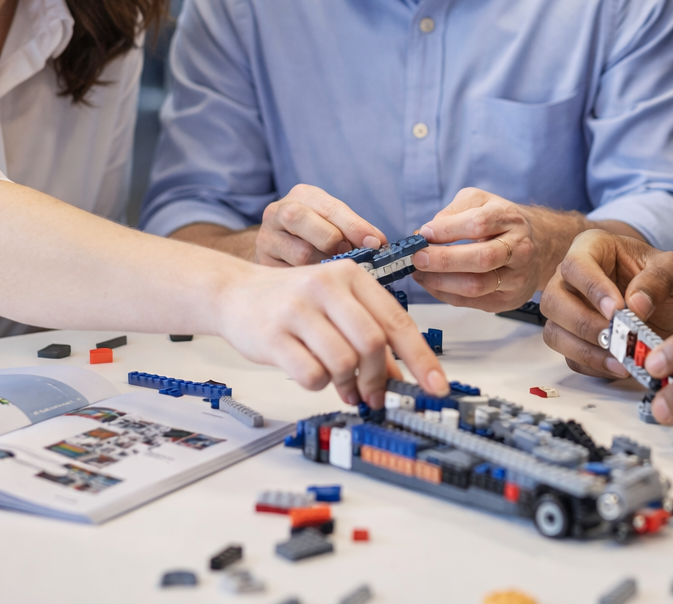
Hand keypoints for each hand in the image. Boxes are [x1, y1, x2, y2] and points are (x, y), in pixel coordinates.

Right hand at [217, 257, 448, 406]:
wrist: (235, 294)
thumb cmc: (293, 302)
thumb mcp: (338, 307)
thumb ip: (371, 335)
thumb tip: (402, 378)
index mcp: (351, 276)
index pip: (398, 322)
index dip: (421, 360)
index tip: (436, 388)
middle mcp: (326, 286)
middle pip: (373, 344)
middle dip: (378, 378)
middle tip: (374, 396)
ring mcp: (297, 309)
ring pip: (344, 362)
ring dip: (347, 384)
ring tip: (341, 385)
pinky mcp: (272, 335)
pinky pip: (311, 375)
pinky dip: (318, 384)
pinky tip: (311, 374)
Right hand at [256, 184, 385, 267]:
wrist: (276, 254)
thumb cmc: (314, 238)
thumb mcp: (334, 224)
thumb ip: (356, 231)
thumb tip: (379, 243)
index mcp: (303, 195)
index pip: (330, 206)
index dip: (355, 225)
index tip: (375, 243)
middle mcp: (279, 210)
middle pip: (302, 219)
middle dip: (332, 239)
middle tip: (349, 254)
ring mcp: (266, 237)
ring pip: (299, 251)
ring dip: (323, 263)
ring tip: (335, 270)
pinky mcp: (262, 263)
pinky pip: (291, 274)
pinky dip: (310, 279)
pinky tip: (319, 281)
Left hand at [411, 188, 566, 309]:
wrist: (541, 245)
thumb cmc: (504, 223)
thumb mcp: (481, 202)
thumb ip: (454, 211)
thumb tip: (428, 232)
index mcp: (510, 219)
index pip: (478, 224)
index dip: (447, 230)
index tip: (424, 233)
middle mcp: (519, 249)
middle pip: (481, 259)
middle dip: (443, 260)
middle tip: (417, 258)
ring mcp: (516, 278)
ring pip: (476, 286)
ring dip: (441, 282)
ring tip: (420, 274)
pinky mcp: (509, 300)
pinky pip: (472, 302)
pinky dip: (446, 294)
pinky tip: (432, 284)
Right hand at [539, 229, 672, 377]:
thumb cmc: (667, 283)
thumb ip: (659, 279)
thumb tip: (636, 303)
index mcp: (592, 249)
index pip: (576, 264)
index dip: (592, 288)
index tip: (616, 309)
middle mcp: (572, 279)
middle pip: (553, 300)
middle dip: (583, 323)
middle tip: (614, 336)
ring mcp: (568, 312)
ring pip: (554, 333)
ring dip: (585, 350)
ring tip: (620, 357)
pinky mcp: (574, 341)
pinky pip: (571, 358)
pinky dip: (593, 366)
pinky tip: (619, 366)